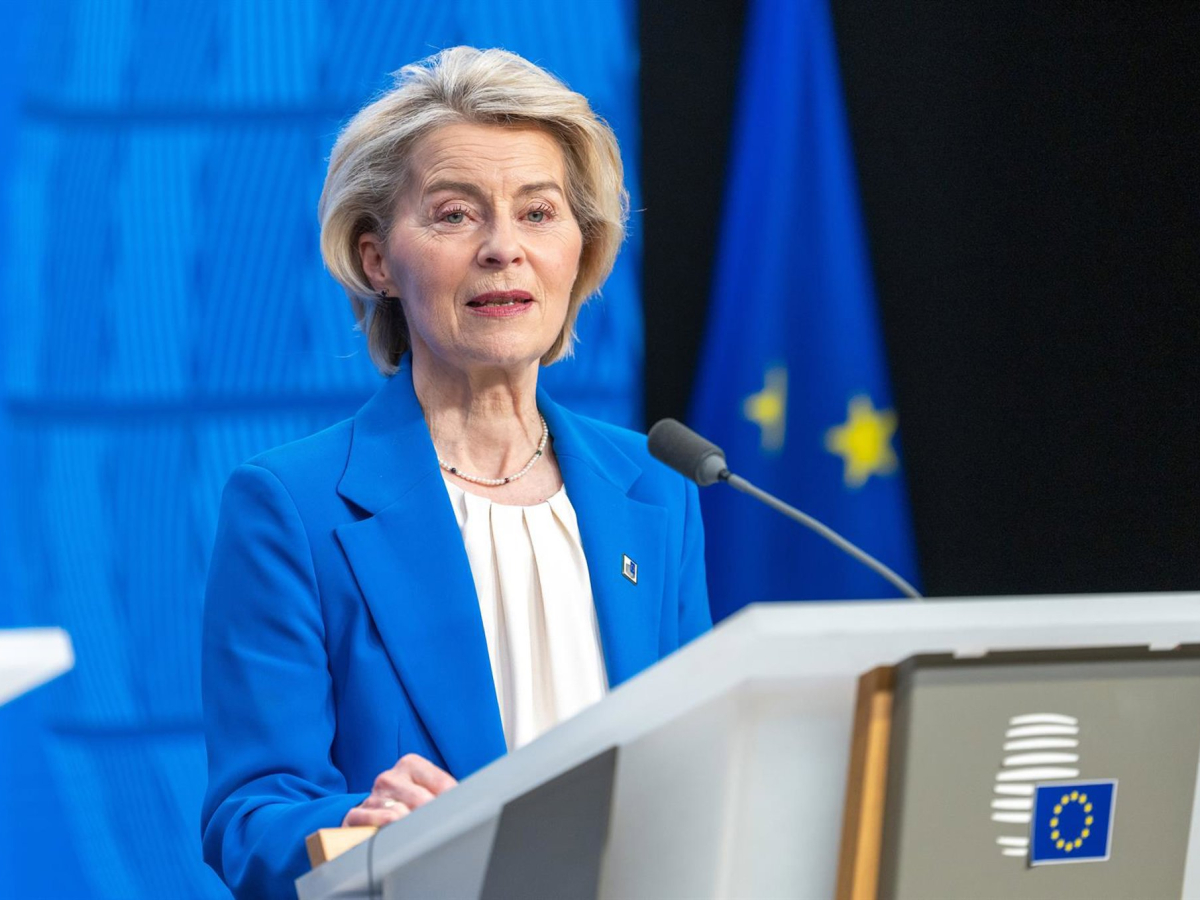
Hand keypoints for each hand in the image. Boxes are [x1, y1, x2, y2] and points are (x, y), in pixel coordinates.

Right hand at [342, 753, 457, 827]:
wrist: (369, 816)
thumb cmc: (406, 804)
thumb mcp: (426, 791)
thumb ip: (447, 794)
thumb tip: (474, 802)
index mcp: (411, 764)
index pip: (442, 785)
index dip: (452, 806)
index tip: (455, 818)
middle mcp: (389, 777)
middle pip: (423, 801)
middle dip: (432, 819)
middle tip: (438, 831)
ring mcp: (372, 796)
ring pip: (399, 814)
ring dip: (409, 828)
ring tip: (414, 835)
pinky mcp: (355, 816)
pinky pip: (371, 823)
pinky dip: (384, 829)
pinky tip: (391, 834)